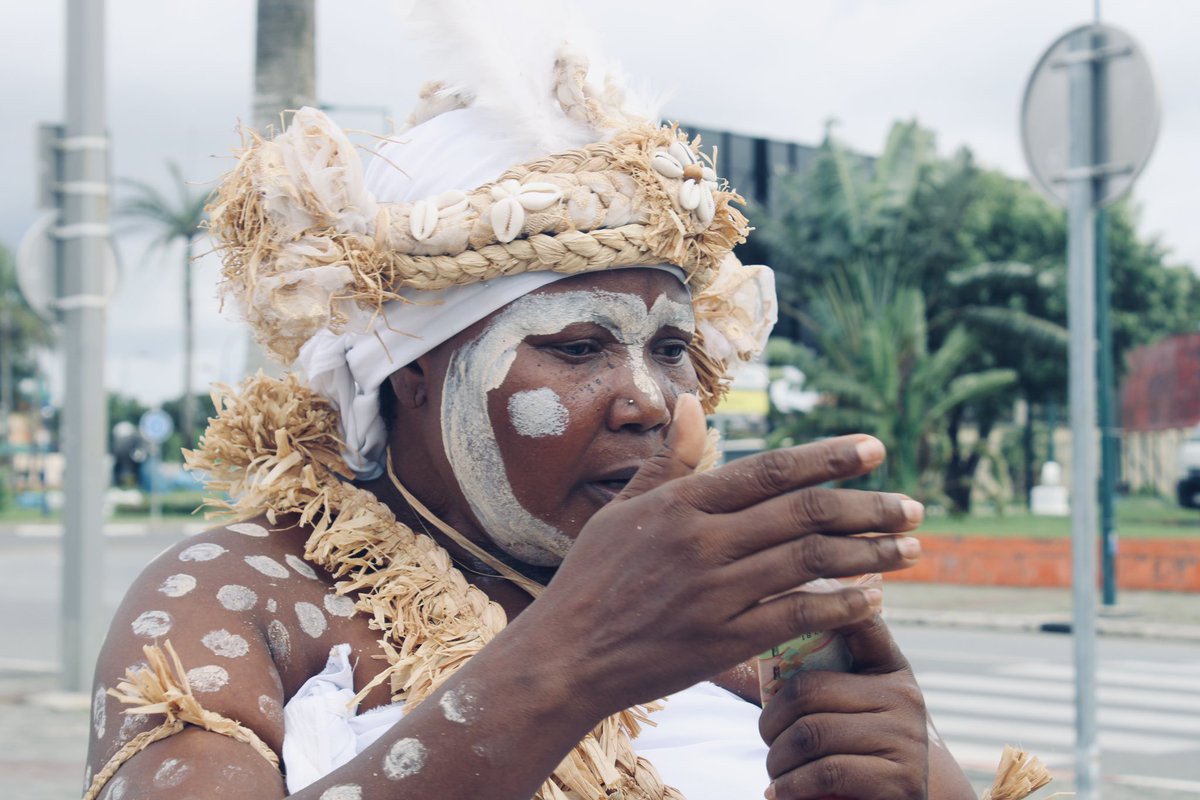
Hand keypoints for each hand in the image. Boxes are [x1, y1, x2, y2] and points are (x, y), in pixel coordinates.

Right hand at [517, 394, 922, 718]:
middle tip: (914, 507)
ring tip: (910, 548)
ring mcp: (714, 594)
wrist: (566, 656)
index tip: (874, 449)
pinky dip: (839, 606)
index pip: (771, 471)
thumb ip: (668, 460)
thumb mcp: (623, 511)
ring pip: (809, 563)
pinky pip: (794, 617)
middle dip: (869, 508)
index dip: (829, 458)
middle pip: (804, 515)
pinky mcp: (721, 641)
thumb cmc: (592, 578)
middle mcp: (703, 543)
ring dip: (869, 555)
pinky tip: (872, 599)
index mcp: (681, 505)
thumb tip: (690, 404)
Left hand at [758, 614, 928, 799]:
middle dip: (772, 721)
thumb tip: (759, 629)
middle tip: (767, 740)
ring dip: (778, 760)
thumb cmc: (853, 757)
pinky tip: (781, 792)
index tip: (794, 599)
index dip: (830, 604)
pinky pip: (827, 771)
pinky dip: (791, 786)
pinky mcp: (901, 781)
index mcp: (889, 669)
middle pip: (809, 689)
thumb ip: (820, 679)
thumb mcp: (845, 711)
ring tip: (775, 771)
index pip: (861, 624)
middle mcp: (904, 696)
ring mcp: (906, 738)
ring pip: (811, 733)